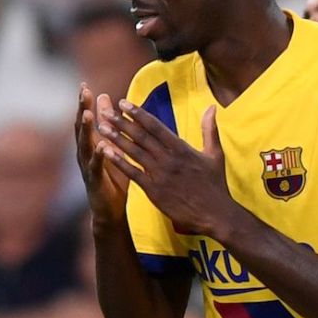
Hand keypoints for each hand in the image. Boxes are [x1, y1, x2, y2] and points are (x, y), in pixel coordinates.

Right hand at [75, 84, 129, 225]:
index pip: (86, 120)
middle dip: (82, 110)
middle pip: (81, 128)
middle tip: (83, 92)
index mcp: (90, 145)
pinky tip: (102, 145)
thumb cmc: (112, 178)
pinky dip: (98, 155)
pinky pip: (95, 167)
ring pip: (85, 145)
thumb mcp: (112, 147)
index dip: (84, 103)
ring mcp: (87, 167)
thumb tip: (105, 98)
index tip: (84, 85)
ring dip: (87, 129)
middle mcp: (85, 154)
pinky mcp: (94, 182)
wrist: (110, 211)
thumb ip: (108, 124)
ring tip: (89, 114)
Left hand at [98, 100, 239, 237]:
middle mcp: (168, 158)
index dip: (138, 113)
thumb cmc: (215, 184)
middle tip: (105, 110)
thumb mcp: (215, 154)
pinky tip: (106, 152)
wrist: (215, 214)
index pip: (155, 126)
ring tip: (102, 127)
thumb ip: (210, 129)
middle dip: (121, 122)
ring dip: (116, 139)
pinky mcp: (154, 190)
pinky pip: (133, 173)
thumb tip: (212, 107)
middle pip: (141, 136)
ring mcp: (160, 174)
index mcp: (181, 148)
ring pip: (134, 152)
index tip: (124, 103)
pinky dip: (119, 162)